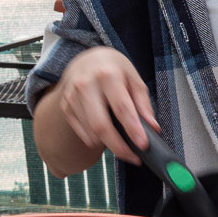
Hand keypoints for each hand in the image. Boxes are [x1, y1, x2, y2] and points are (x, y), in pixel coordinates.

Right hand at [56, 46, 158, 165]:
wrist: (86, 59)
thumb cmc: (113, 69)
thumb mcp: (133, 78)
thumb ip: (143, 103)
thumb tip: (152, 127)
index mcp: (107, 75)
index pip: (122, 108)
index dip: (133, 130)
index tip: (143, 145)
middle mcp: (86, 85)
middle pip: (101, 125)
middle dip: (118, 147)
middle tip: (132, 157)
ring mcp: (72, 97)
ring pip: (90, 132)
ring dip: (108, 144)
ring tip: (122, 144)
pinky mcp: (65, 107)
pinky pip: (81, 132)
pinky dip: (94, 140)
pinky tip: (105, 136)